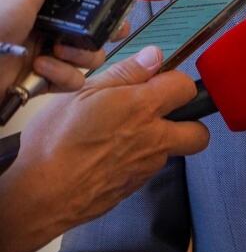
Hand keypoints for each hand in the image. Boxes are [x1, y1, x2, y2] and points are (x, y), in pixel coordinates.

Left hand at [0, 0, 122, 91]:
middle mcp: (62, 23)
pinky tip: (41, 65)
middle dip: (109, 31)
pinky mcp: (53, 77)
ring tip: (55, 48)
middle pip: (106, 26)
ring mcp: (58, 51)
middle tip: (100, 30)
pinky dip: (61, 73)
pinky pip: (76, 79)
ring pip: (95, 55)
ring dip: (79, 54)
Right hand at [4, 46, 209, 232]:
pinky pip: (147, 171)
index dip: (173, 81)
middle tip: (162, 115)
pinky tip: (109, 157)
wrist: (41, 195)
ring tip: (124, 136)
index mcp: (143, 108)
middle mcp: (154, 139)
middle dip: (188, 122)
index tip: (157, 82)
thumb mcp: (82, 92)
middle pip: (199, 132)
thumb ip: (125, 72)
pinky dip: (136, 162)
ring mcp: (146, 167)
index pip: (186, 87)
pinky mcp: (133, 188)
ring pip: (171, 152)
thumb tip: (153, 56)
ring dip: (159, 143)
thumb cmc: (55, 141)